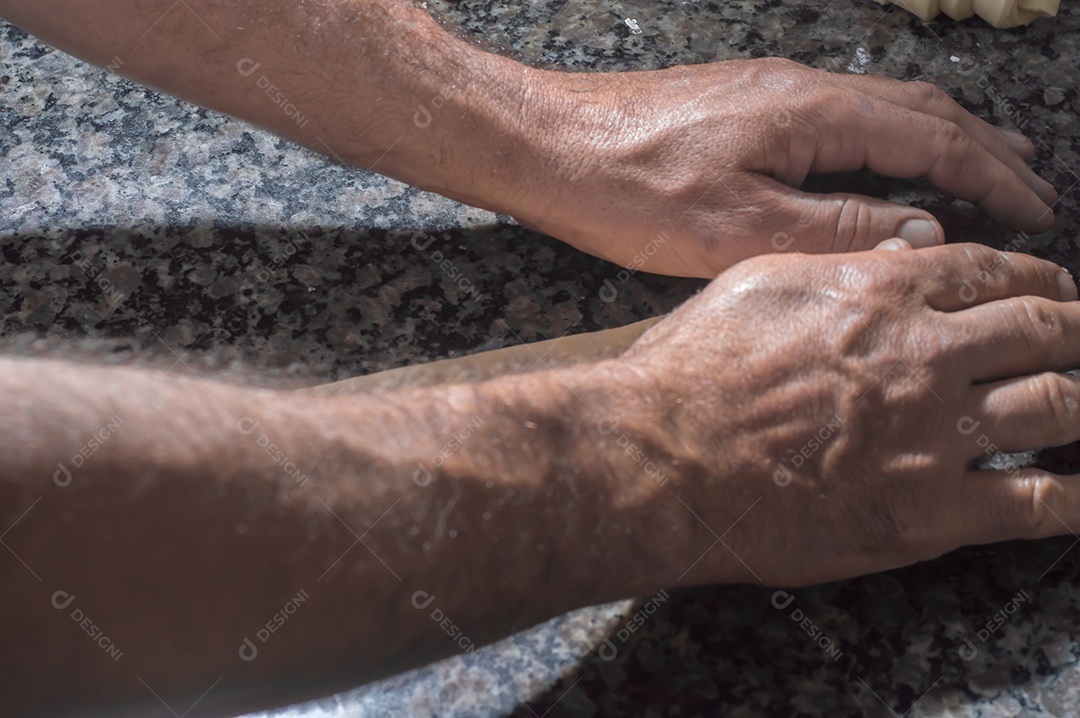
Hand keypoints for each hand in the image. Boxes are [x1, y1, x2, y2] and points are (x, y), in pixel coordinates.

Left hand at [510, 59, 1057, 277]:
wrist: (545, 145)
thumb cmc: (623, 189)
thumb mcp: (735, 229)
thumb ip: (834, 231)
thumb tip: (918, 234)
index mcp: (812, 114)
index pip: (935, 139)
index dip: (994, 177)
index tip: (1037, 209)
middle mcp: (799, 89)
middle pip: (920, 111)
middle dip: (984, 151)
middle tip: (1030, 189)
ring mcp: (769, 93)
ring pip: (881, 109)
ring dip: (940, 140)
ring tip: (982, 168)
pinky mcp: (741, 108)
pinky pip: (839, 117)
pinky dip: (885, 141)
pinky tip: (882, 165)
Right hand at [606, 243, 1079, 585]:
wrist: (661, 459)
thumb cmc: (690, 372)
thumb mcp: (758, 283)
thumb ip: (840, 264)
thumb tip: (897, 253)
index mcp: (884, 293)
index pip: (995, 273)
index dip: (1041, 280)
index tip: (1054, 290)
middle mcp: (926, 355)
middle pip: (1045, 331)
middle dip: (1078, 331)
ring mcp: (934, 435)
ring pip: (1059, 405)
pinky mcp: (929, 514)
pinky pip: (1037, 503)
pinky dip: (1075, 497)